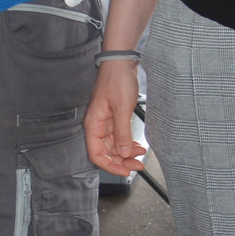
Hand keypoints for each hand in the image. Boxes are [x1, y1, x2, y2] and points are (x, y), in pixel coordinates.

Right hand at [84, 59, 145, 176]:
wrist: (121, 63)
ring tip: (140, 155)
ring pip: (113, 146)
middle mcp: (97, 126)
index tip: (125, 171)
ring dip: (126, 154)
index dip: (110, 166)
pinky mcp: (113, 119)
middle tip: (138, 165)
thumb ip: (121, 133)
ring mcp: (105, 123)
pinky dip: (127, 144)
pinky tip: (137, 146)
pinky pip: (118, 137)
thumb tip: (122, 153)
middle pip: (105, 153)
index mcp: (93, 124)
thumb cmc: (117, 81)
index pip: (96, 154)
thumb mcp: (121, 108)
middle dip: (121, 161)